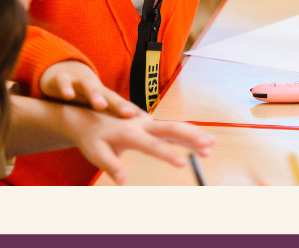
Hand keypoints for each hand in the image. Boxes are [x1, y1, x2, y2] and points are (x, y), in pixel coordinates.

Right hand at [40, 60, 137, 118]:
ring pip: (89, 86)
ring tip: (100, 105)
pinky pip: (63, 81)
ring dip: (95, 94)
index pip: (122, 106)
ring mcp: (79, 82)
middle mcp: (95, 88)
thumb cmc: (84, 96)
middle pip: (109, 96)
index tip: (146, 121)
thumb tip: (135, 138)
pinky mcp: (61, 79)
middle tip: (128, 115)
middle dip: (119, 105)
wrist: (62, 74)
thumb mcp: (97, 108)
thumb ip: (113, 122)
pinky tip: (68, 95)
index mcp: (105, 97)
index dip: (133, 113)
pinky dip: (66, 87)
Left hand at [60, 107, 214, 184]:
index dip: (167, 154)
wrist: (87, 116)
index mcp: (129, 132)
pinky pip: (172, 130)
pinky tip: (201, 144)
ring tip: (211, 144)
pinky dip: (187, 136)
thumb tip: (122, 182)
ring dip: (193, 135)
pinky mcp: (150, 126)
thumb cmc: (92, 137)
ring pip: (174, 127)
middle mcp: (141, 125)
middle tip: (208, 145)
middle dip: (190, 136)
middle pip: (170, 128)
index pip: (151, 145)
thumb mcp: (96, 153)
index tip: (182, 164)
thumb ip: (111, 165)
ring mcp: (148, 124)